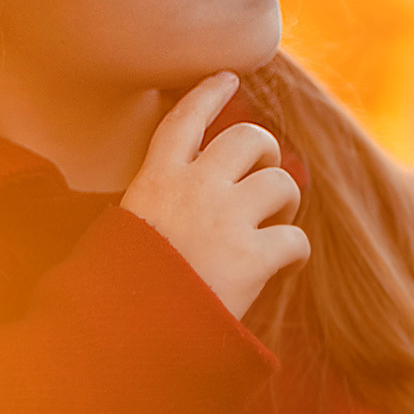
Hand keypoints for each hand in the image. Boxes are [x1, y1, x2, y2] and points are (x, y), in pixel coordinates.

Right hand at [118, 71, 309, 321]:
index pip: (185, 120)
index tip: (228, 77)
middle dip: (266, 154)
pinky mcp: (252, 257)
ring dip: (285, 203)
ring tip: (274, 227)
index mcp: (155, 181)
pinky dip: (294, 253)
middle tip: (263, 185)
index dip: (208, 94)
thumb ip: (151, 207)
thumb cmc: (117, 292)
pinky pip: (295, 239)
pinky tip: (281, 268)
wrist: (126, 336)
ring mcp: (225, 220)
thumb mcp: (119, 232)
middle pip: (249, 139)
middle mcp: (193, 188)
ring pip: (281, 182)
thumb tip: (174, 199)